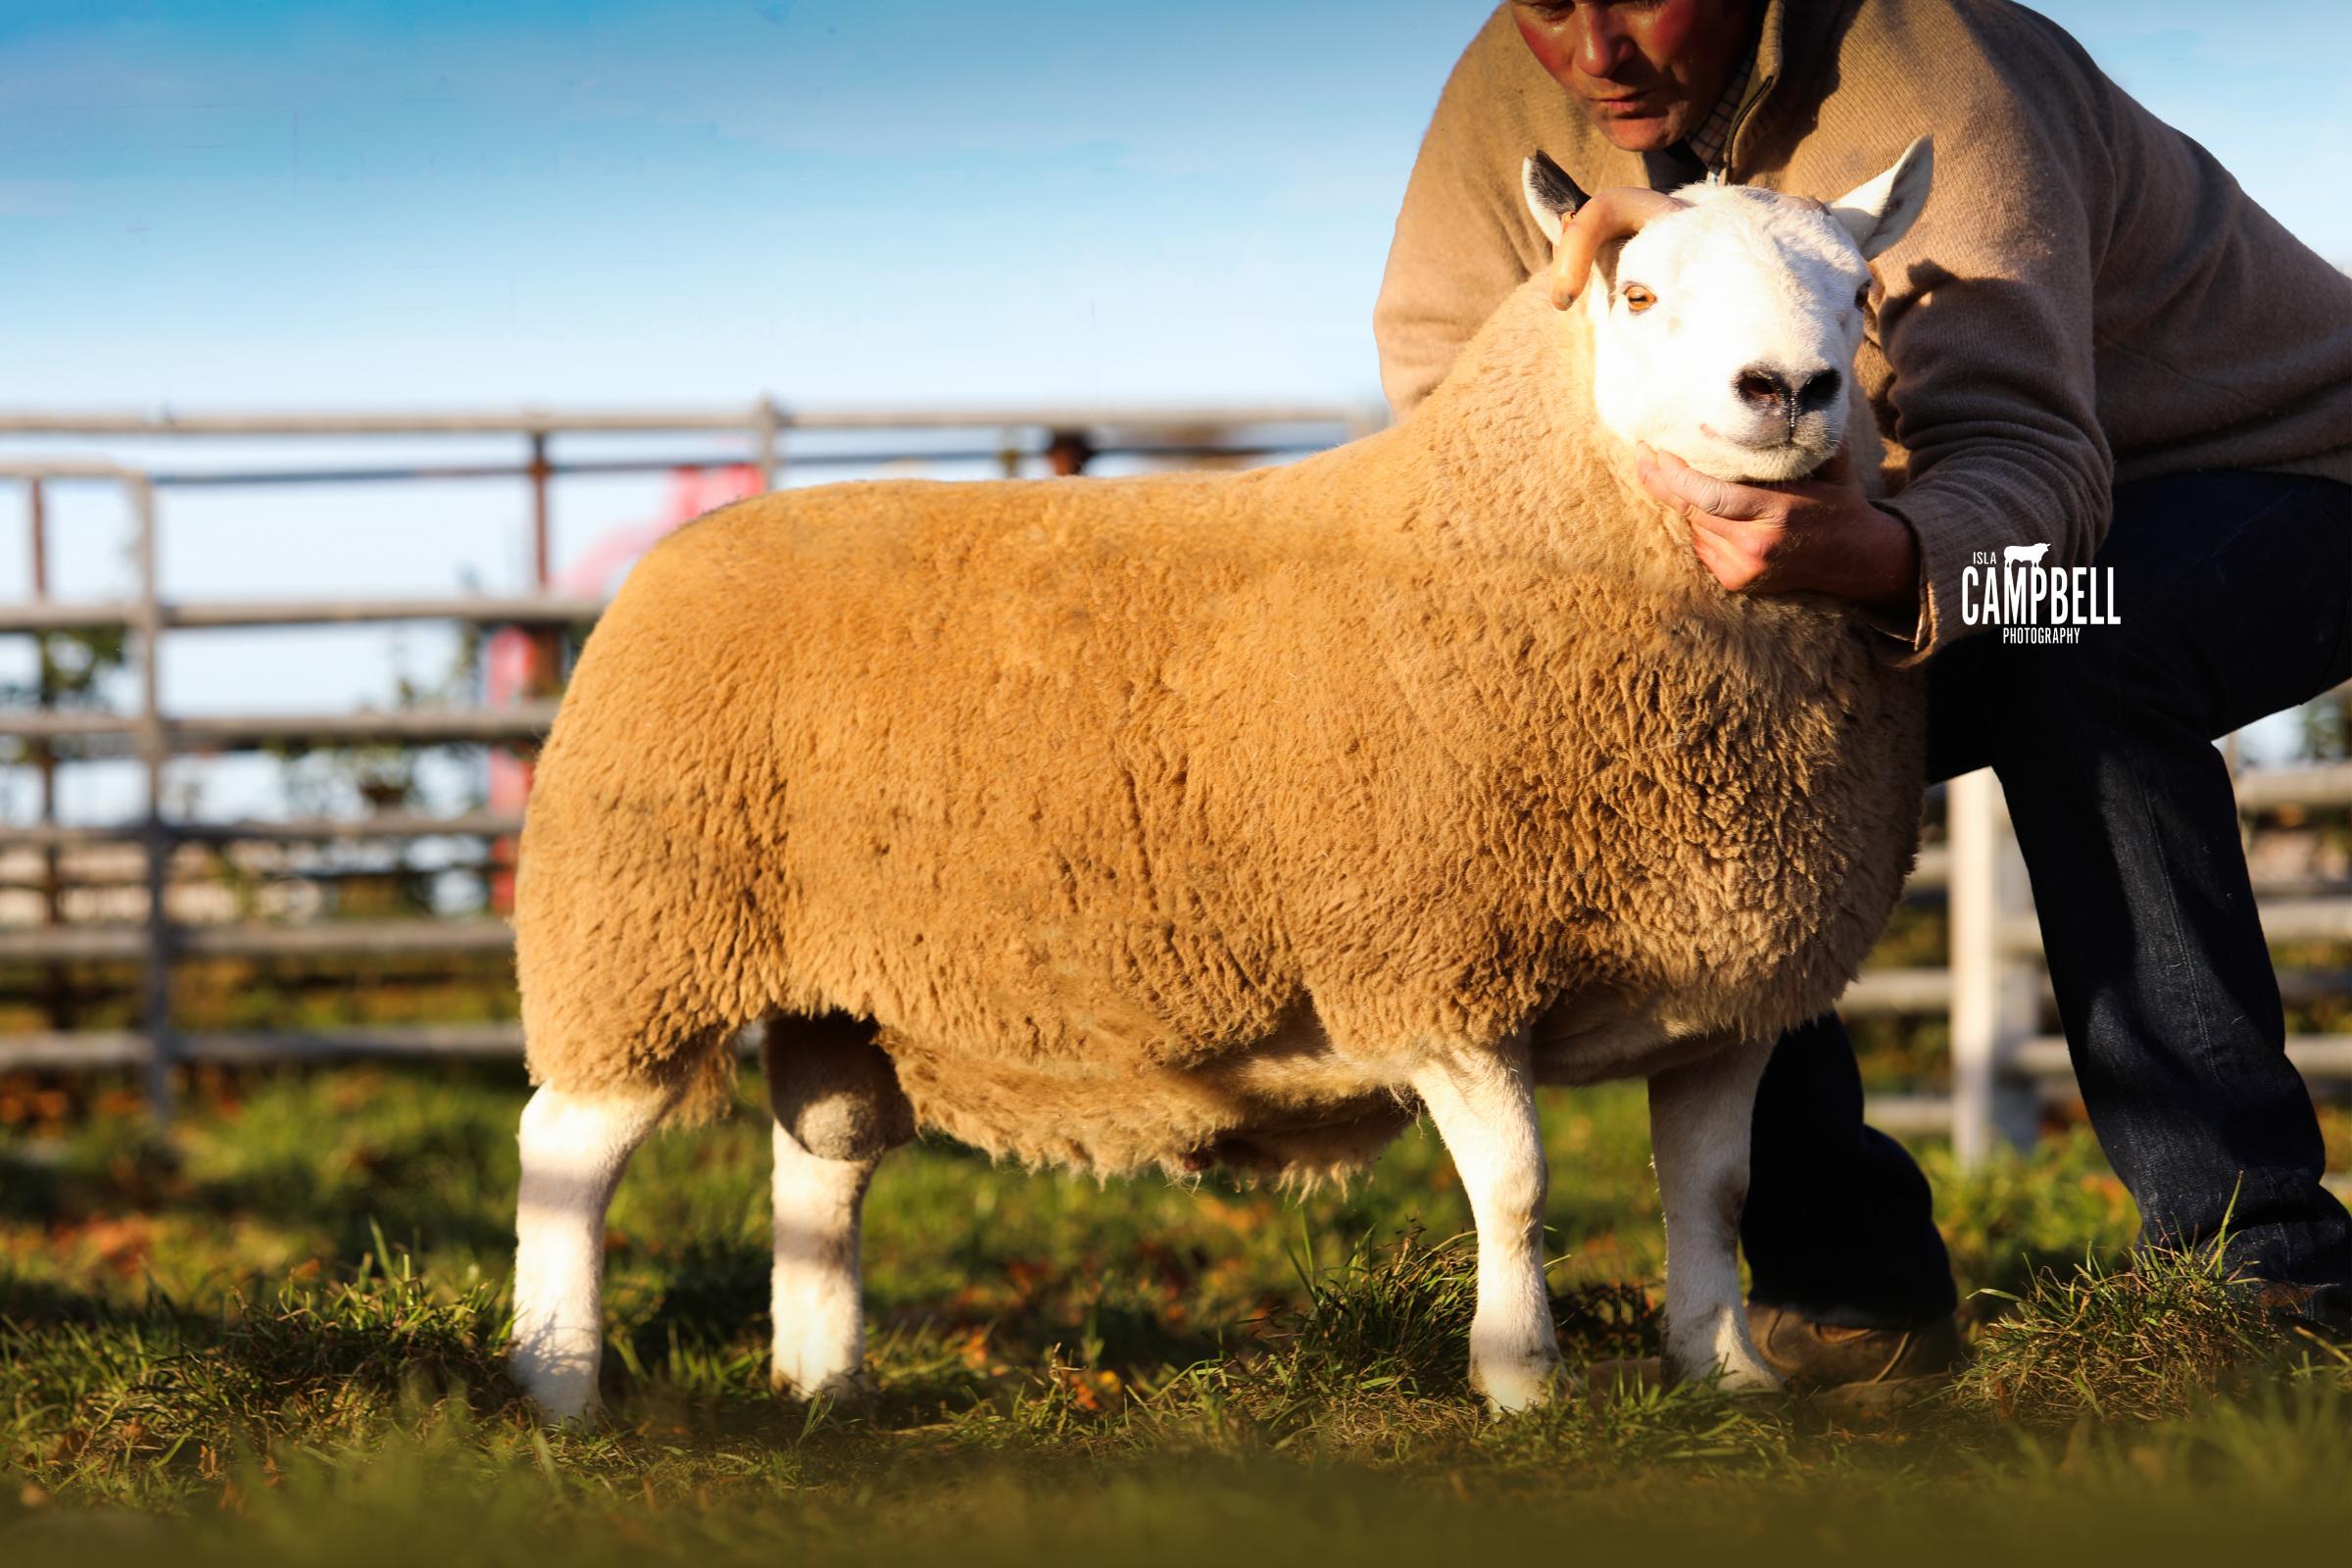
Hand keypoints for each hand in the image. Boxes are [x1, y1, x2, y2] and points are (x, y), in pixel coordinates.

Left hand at [1634, 444, 1921, 616]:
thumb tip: (1779, 392)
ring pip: (1694, 528)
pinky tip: (1709, 509)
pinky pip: (1702, 546)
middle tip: (1643, 454)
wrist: (1856, 559)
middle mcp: (1756, 545)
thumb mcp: (1830, 463)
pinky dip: (1700, 525)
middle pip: (1692, 511)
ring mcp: (1744, 568)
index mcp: (1777, 513)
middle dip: (1663, 482)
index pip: (1709, 496)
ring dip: (1686, 503)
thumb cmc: (1839, 500)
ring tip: (1677, 473)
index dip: (1675, 475)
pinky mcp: (1736, 582)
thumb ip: (1803, 435)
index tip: (1655, 450)